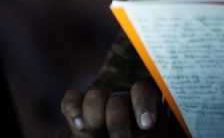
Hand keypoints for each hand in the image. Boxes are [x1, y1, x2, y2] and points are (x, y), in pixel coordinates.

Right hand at [61, 80, 175, 136]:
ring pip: (94, 97)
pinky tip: (80, 126)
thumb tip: (144, 123)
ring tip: (98, 137)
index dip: (143, 104)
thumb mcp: (152, 137)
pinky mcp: (78, 115)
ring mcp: (99, 107)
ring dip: (95, 118)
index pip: (142, 91)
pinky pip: (71, 100)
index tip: (146, 125)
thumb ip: (149, 133)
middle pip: (117, 99)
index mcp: (144, 108)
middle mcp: (122, 102)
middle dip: (117, 122)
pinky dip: (73, 109)